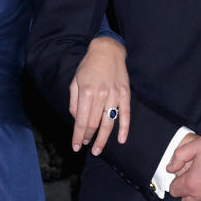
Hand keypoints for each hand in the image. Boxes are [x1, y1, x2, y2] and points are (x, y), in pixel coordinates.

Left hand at [69, 37, 129, 154]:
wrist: (107, 50)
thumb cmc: (88, 66)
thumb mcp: (75, 81)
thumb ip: (74, 102)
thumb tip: (77, 120)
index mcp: (86, 92)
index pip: (81, 121)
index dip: (78, 136)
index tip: (76, 146)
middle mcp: (100, 95)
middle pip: (94, 124)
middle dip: (89, 138)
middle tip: (86, 146)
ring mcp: (114, 95)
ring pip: (109, 123)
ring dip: (103, 139)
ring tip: (98, 150)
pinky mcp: (125, 94)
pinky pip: (126, 114)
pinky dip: (124, 128)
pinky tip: (121, 140)